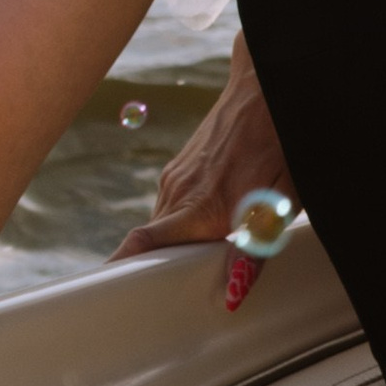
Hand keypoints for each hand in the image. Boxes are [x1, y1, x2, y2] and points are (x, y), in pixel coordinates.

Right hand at [114, 41, 295, 303]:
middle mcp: (178, 193)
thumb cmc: (278, 146)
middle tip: (161, 296)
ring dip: (171, 244)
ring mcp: (174, 178)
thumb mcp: (278, 203)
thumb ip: (253, 250)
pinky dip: (179, 222)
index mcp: (198, 207)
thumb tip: (233, 293)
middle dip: (150, 269)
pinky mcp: (178, 168)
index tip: (106, 296)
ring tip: (194, 260)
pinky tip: (206, 222)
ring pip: (161, 225)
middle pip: (149, 244)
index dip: (119, 270)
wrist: (263, 90)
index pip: (142, 245)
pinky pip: (169, 206)